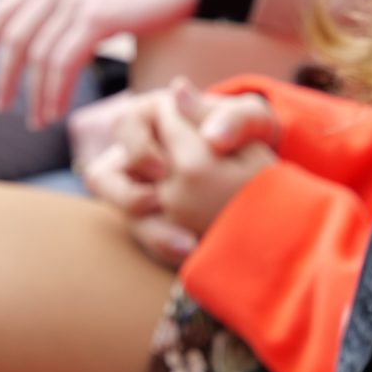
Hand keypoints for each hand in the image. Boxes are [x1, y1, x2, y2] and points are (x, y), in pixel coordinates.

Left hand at [0, 0, 208, 129]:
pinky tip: (55, 110)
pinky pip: (63, 62)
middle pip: (15, 36)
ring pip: (39, 55)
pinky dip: (55, 92)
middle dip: (4, 77)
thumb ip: (63, 3)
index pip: (3, 9)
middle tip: (0, 106)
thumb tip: (39, 40)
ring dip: (35, 94)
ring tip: (36, 120)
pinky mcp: (96, 14)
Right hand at [78, 80, 277, 263]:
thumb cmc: (249, 133)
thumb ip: (232, 119)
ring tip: (185, 244)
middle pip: (103, 177)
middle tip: (156, 202)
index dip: (136, 148)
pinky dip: (169, 250)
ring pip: (124, 216)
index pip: (123, 126)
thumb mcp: (251, 120)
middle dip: (126, 195)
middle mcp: (139, 157)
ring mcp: (144, 191)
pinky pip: (149, 241)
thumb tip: (204, 127)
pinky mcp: (158, 222)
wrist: (267, 171)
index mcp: (152, 118)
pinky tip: (195, 254)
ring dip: (150, 232)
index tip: (162, 168)